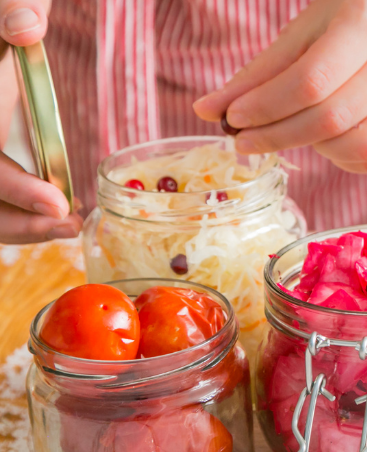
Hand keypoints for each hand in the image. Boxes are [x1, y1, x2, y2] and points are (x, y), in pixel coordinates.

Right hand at [0, 0, 81, 244]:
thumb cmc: (0, 18)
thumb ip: (10, 9)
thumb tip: (28, 28)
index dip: (15, 189)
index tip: (60, 204)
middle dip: (19, 222)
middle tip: (71, 226)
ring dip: (19, 227)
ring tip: (70, 227)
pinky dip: (16, 219)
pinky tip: (54, 220)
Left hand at [194, 0, 366, 173]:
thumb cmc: (358, 8)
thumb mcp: (309, 24)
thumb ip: (263, 69)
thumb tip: (210, 110)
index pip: (312, 81)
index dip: (266, 107)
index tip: (232, 119)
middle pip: (333, 119)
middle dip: (278, 136)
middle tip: (245, 141)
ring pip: (360, 147)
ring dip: (313, 149)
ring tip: (293, 131)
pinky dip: (342, 157)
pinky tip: (326, 139)